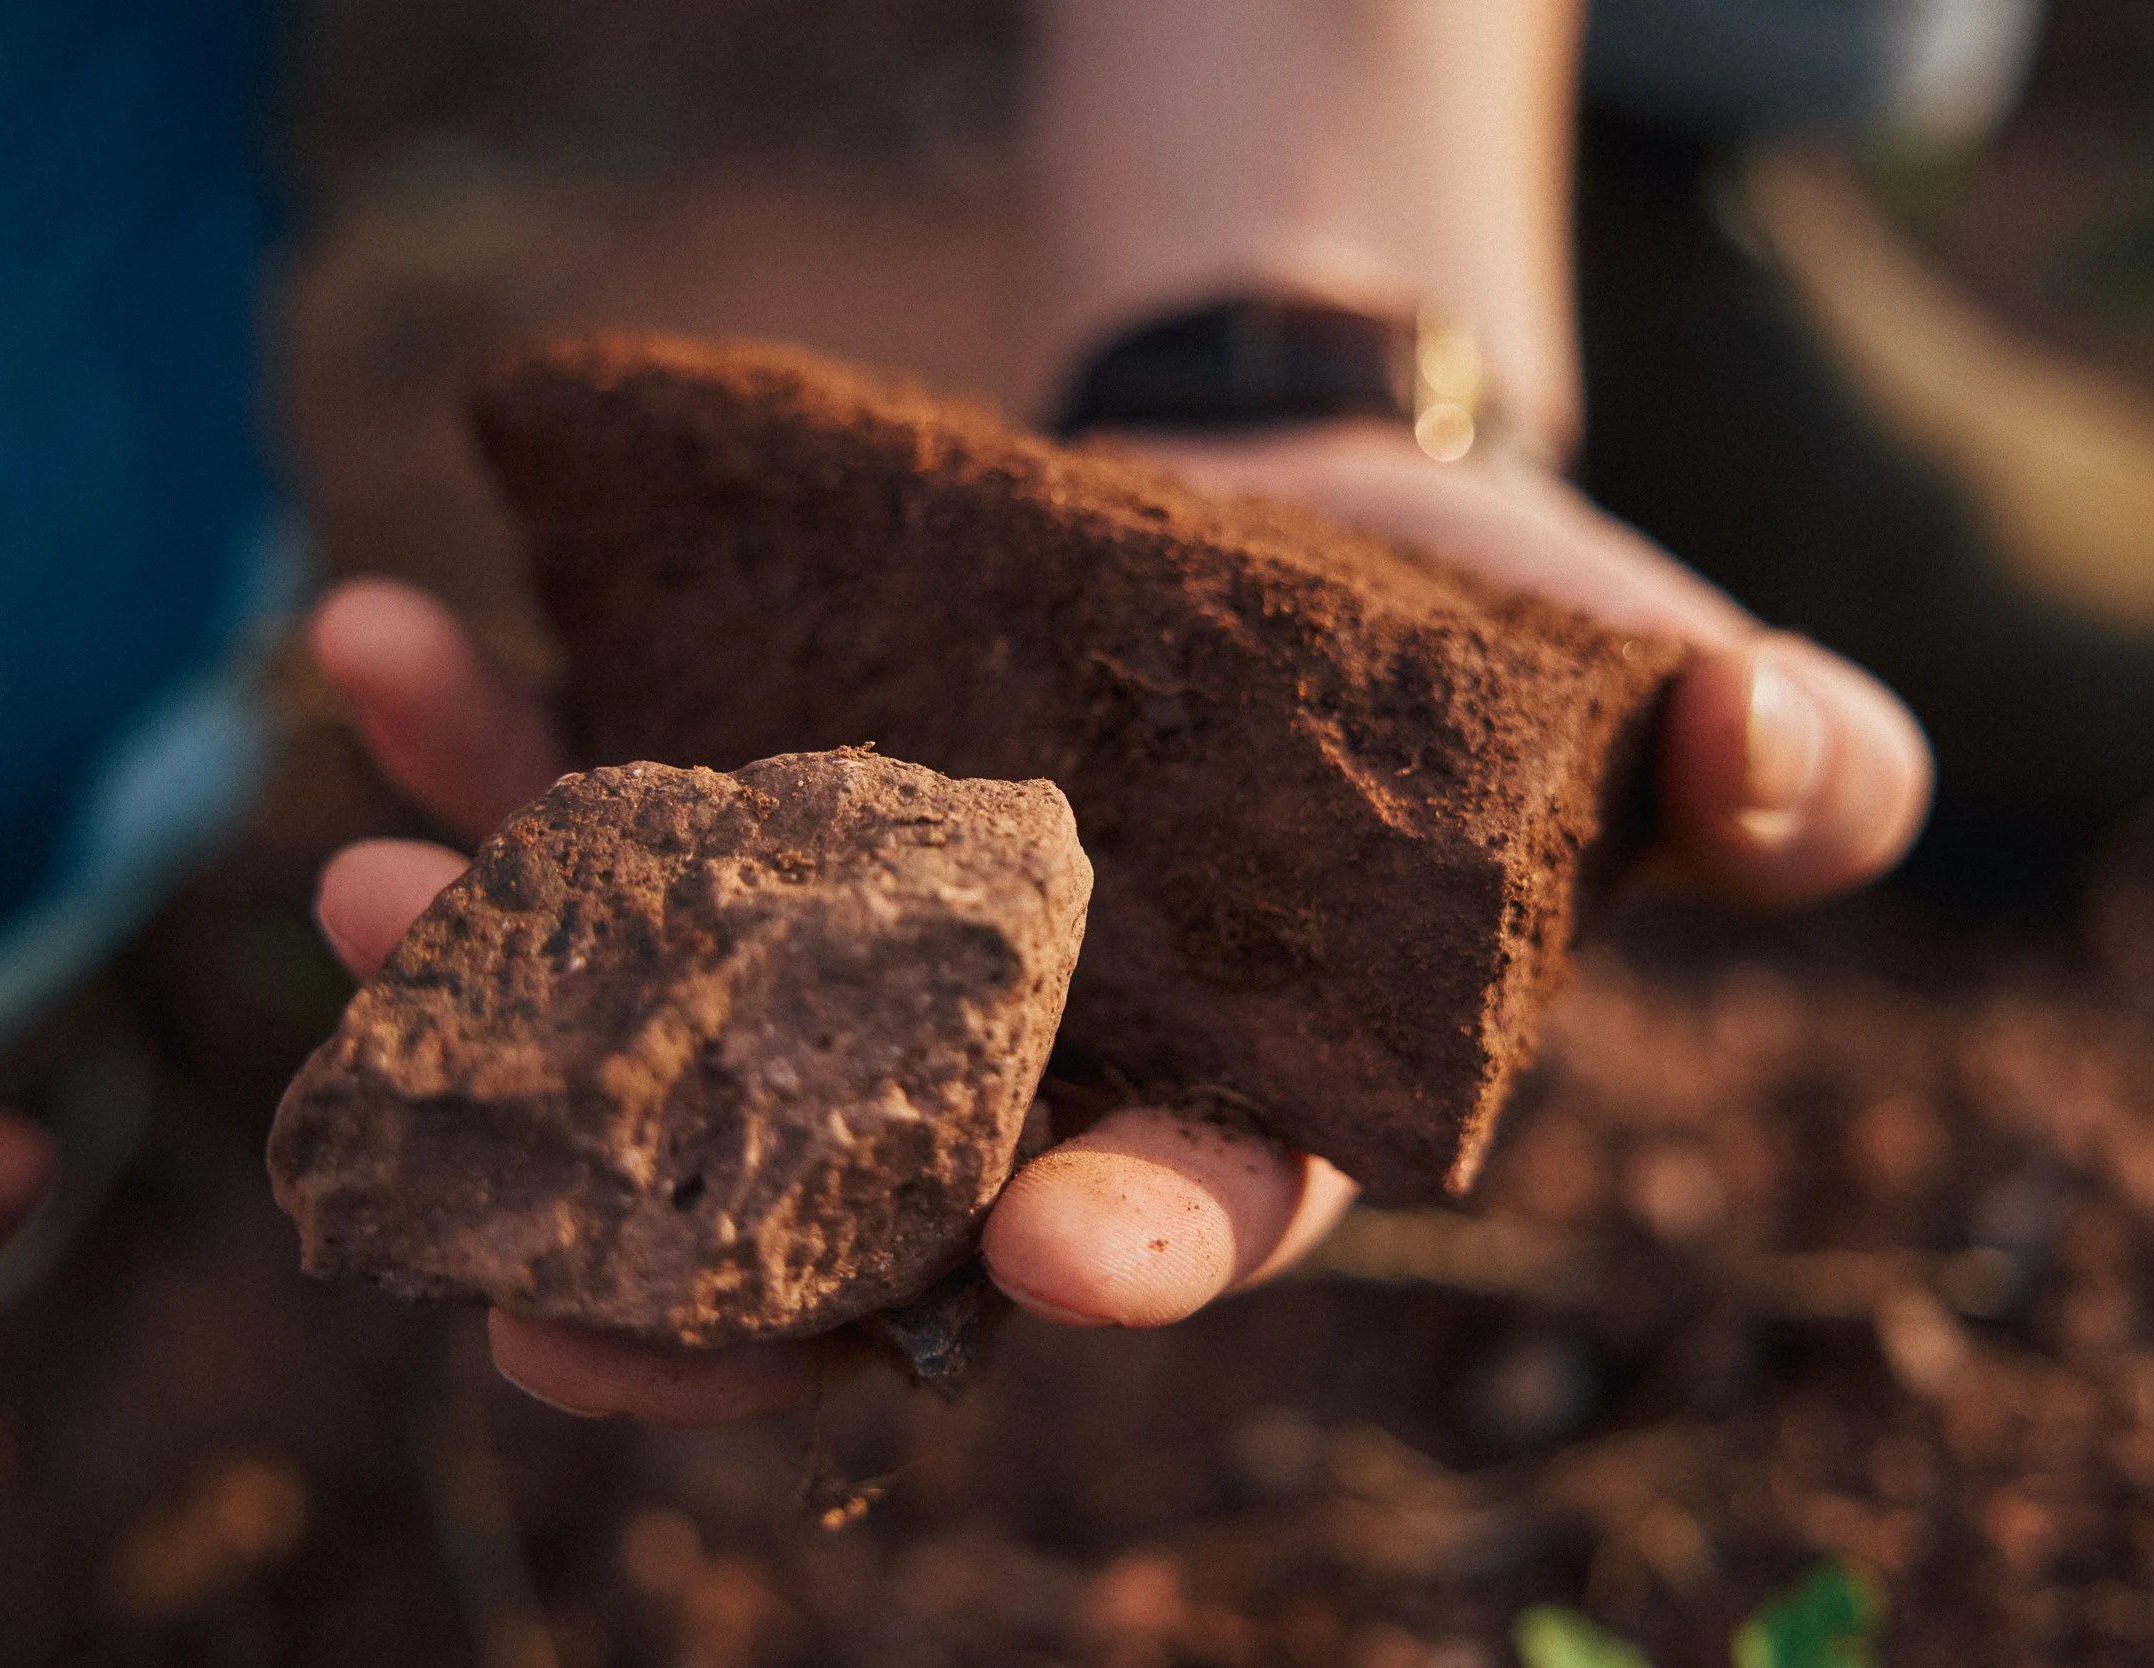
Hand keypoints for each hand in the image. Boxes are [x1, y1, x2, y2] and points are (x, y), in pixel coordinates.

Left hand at [306, 431, 1926, 1422]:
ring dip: (511, 984)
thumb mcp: (1663, 687)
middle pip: (865, 1208)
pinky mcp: (779, 808)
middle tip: (545, 1277)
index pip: (1204, 1206)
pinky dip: (485, 748)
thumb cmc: (1498, 642)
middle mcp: (1042, 1062)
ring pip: (676, 1027)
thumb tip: (1791, 746)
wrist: (1306, 509)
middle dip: (705, 1250)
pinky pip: (607, 807)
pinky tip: (380, 651)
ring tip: (362, 904)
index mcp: (1260, 1086)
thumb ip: (1776, 762)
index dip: (1136, 1246)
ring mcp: (881, 948)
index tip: (1041, 1253)